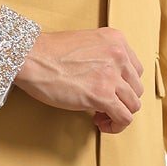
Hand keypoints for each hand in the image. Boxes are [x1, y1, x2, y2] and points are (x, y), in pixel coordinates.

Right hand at [12, 26, 143, 132]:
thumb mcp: (86, 44)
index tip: (110, 92)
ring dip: (119, 114)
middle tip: (103, 106)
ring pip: (133, 105)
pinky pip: (124, 118)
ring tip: (100, 116)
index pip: (135, 69)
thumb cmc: (48, 53)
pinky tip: (100, 123)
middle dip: (122, 100)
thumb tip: (109, 81)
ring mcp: (112, 76)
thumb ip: (102, 57)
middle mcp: (119, 56)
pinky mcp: (102, 95)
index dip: (123, 85)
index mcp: (115, 40)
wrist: (30, 57)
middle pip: (136, 88)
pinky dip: (116, 126)